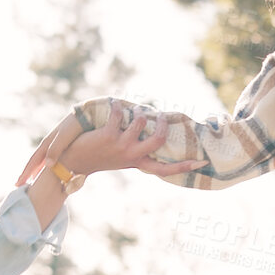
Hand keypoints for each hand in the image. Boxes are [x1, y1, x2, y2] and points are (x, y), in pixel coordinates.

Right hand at [17, 112, 87, 186]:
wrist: (88, 116)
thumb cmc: (76, 126)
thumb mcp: (64, 137)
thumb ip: (56, 149)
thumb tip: (48, 165)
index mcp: (47, 144)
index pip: (33, 162)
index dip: (25, 173)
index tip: (17, 184)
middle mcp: (50, 145)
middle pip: (35, 162)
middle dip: (27, 174)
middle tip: (19, 185)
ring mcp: (56, 145)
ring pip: (44, 162)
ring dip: (37, 171)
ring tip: (32, 181)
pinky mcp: (65, 147)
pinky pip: (53, 161)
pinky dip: (48, 168)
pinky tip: (50, 172)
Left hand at [59, 110, 204, 177]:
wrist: (73, 162)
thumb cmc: (99, 156)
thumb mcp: (122, 157)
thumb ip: (137, 149)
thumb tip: (152, 129)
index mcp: (138, 163)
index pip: (165, 169)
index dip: (183, 166)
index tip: (201, 162)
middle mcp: (132, 156)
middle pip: (158, 140)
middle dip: (161, 123)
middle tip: (158, 116)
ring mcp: (120, 147)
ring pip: (141, 123)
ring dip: (138, 112)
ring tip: (131, 109)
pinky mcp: (108, 137)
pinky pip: (120, 115)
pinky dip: (119, 106)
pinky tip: (115, 105)